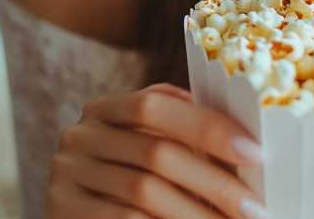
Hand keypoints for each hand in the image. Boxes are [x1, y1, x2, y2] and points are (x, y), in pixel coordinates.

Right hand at [47, 83, 269, 218]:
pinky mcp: (59, 209)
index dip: (206, 126)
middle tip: (254, 207)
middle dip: (213, 182)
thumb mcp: (152, 144)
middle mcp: (78, 136)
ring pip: (142, 193)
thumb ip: (184, 131)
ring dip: (196, 214)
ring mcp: (64, 174)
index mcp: (105, 109)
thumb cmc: (136, 175)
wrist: (89, 212)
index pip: (154, 105)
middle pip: (155, 153)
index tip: (254, 152)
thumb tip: (245, 139)